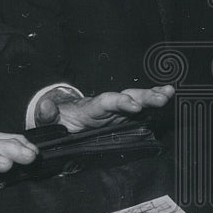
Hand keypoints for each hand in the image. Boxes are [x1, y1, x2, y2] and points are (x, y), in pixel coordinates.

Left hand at [37, 85, 174, 132]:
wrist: (65, 120)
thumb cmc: (59, 120)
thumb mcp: (49, 119)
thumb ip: (46, 114)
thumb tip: (44, 104)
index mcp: (91, 108)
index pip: (106, 102)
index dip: (121, 102)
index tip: (134, 105)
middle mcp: (108, 106)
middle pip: (127, 97)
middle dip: (144, 96)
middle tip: (161, 97)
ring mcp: (119, 112)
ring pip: (138, 101)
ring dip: (153, 97)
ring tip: (169, 92)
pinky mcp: (126, 118)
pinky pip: (142, 111)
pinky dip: (155, 105)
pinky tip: (168, 98)